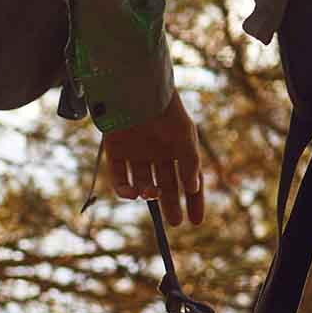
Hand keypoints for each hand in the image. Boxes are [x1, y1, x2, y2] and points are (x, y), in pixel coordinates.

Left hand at [100, 92, 206, 226]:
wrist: (134, 92)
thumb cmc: (165, 111)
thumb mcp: (185, 137)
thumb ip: (190, 163)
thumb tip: (192, 189)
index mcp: (177, 148)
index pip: (188, 180)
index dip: (193, 200)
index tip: (196, 221)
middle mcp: (157, 152)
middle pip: (165, 185)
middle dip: (170, 204)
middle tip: (174, 221)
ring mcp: (136, 154)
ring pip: (143, 184)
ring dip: (148, 194)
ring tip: (153, 193)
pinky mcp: (115, 154)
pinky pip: (120, 179)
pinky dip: (126, 191)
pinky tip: (135, 193)